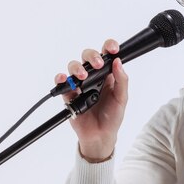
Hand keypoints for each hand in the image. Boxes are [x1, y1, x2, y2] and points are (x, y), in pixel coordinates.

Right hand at [55, 39, 127, 160]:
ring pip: (74, 67)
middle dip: (92, 56)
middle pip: (88, 56)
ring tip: (82, 77)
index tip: (112, 49)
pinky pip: (61, 83)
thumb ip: (122, 80)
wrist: (100, 136)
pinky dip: (60, 79)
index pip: (107, 55)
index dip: (109, 47)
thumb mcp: (122, 99)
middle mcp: (93, 76)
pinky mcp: (69, 94)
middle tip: (97, 65)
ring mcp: (80, 85)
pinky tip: (64, 79)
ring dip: (76, 68)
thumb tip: (118, 62)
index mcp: (107, 75)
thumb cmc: (112, 117)